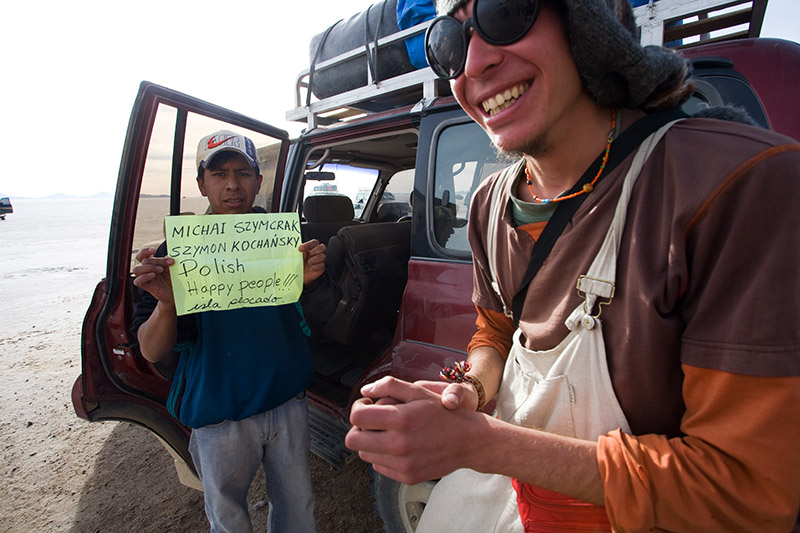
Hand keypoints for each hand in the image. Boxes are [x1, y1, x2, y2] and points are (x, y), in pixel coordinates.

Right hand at [132, 247, 174, 304]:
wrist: (177, 293)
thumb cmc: (174, 279)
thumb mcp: (173, 269)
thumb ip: (169, 262)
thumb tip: (168, 255)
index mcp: (152, 263)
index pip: (143, 255)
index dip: (145, 251)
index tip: (154, 250)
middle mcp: (147, 269)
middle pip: (144, 261)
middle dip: (157, 260)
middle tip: (170, 262)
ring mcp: (145, 278)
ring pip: (137, 269)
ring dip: (149, 267)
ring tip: (161, 270)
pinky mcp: (146, 286)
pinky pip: (137, 281)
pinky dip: (144, 277)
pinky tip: (153, 275)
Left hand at [299, 239, 325, 284]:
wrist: (299, 274)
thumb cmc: (298, 263)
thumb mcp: (297, 256)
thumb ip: (299, 252)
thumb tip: (301, 250)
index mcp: (311, 247)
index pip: (314, 242)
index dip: (308, 244)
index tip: (300, 249)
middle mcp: (317, 252)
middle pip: (322, 247)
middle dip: (315, 251)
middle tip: (309, 254)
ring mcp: (320, 260)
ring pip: (323, 256)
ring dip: (315, 259)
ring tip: (309, 262)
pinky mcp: (321, 267)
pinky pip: (322, 265)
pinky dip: (316, 266)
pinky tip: (311, 268)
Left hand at [345, 376, 485, 484]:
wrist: (468, 441)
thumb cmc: (443, 413)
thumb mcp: (419, 391)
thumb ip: (389, 386)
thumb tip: (365, 391)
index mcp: (400, 419)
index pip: (357, 417)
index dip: (357, 408)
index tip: (366, 406)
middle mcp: (400, 444)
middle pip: (353, 441)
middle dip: (358, 429)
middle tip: (370, 422)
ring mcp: (403, 464)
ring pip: (364, 455)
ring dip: (370, 442)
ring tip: (387, 433)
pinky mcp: (406, 477)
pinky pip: (379, 467)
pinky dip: (383, 456)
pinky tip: (398, 446)